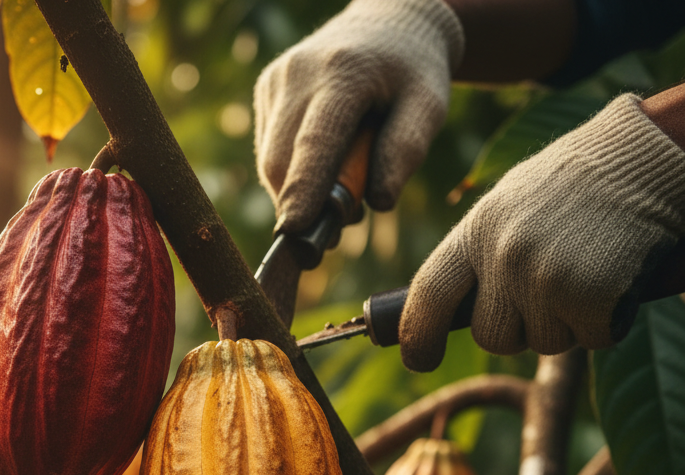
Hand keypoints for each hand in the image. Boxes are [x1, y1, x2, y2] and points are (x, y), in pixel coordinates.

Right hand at [253, 0, 463, 232]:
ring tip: (342, 191)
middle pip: (282, 160)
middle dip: (304, 204)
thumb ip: (407, 151)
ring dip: (298, 194)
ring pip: (270, 161)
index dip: (304, 189)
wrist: (388, 22)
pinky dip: (293, 175)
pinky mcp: (266, 91)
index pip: (316, 142)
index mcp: (343, 72)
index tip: (295, 229)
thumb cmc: (413, 72)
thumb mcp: (430, 105)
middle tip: (345, 221)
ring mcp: (276, 80)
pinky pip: (268, 152)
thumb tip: (379, 202)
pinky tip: (323, 167)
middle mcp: (298, 72)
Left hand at [399, 94, 684, 371]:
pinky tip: (617, 277)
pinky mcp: (589, 295)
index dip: (418, 337)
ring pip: (544, 343)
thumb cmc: (578, 182)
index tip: (420, 360)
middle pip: (492, 337)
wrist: (648, 152)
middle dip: (521, 330)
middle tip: (553, 292)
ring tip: (589, 269)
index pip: (427, 295)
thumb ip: (478, 255)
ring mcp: (544, 277)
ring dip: (569, 323)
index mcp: (476, 230)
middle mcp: (502, 255)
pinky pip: (592, 338)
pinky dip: (608, 320)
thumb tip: (440, 313)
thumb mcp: (509, 204)